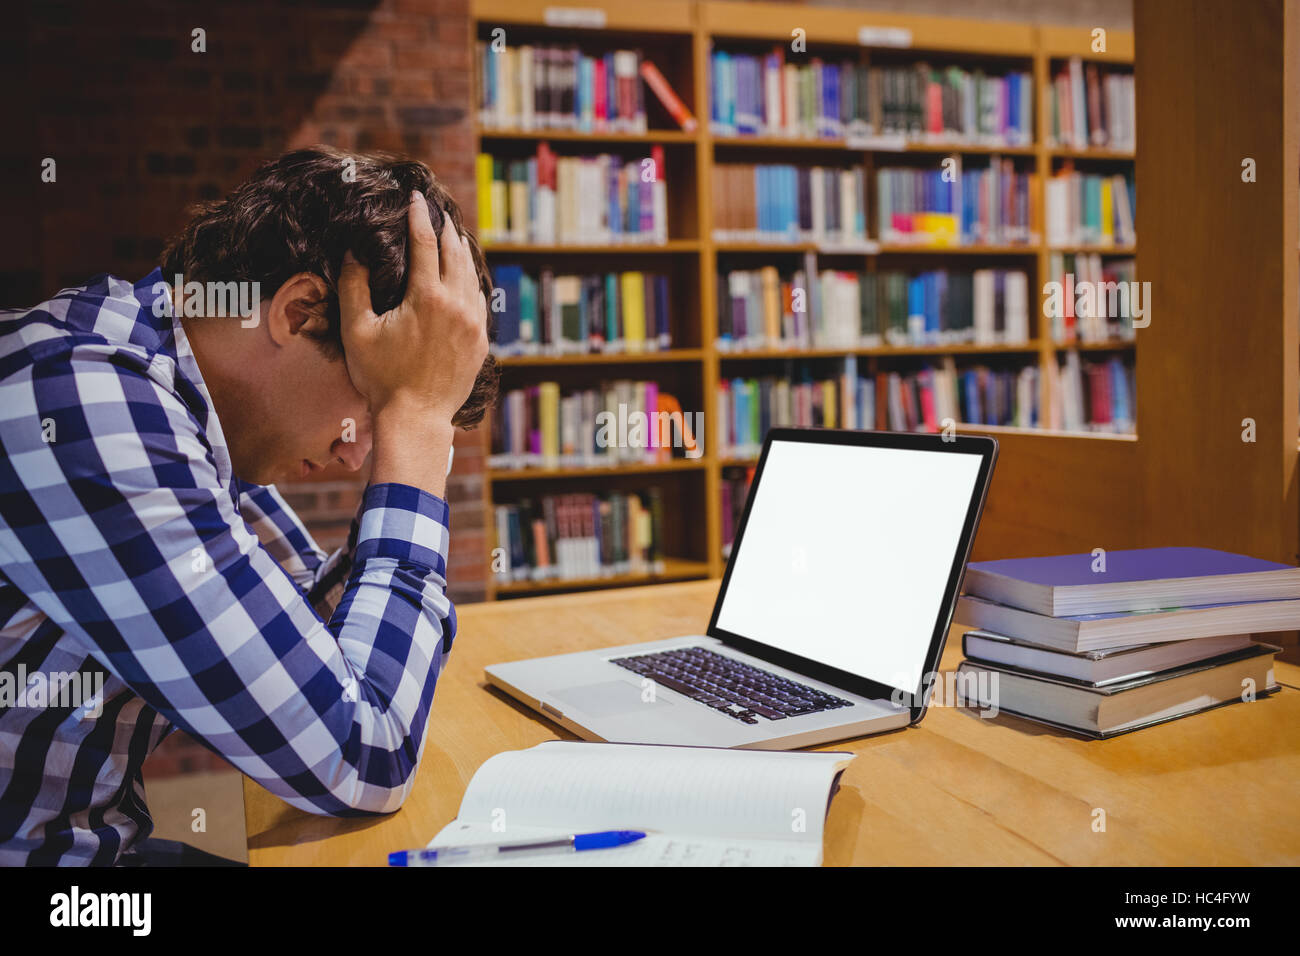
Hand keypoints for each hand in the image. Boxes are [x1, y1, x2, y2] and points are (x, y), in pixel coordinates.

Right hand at [338, 191, 488, 424]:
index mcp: (427, 297)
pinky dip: (471, 281)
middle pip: (455, 254)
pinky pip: (479, 300)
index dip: (419, 217)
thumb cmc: (381, 377)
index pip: (426, 243)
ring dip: (462, 253)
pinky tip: (465, 276)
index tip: (416, 199)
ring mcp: (473, 323)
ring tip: (453, 237)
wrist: (416, 418)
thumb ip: (354, 287)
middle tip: (438, 212)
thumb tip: (353, 252)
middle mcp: (457, 305)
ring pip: (471, 276)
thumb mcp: (357, 331)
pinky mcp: (481, 341)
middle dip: (445, 230)